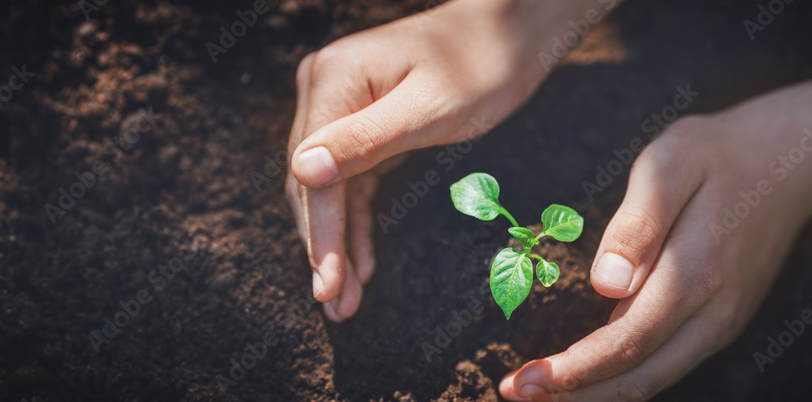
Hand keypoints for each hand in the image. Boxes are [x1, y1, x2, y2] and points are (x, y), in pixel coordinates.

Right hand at [285, 0, 607, 320]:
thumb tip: (300, 172)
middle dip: (325, 247)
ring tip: (346, 298)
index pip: (313, 174)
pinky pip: (351, 178)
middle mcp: (325, 88)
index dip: (321, 235)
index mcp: (333, 81)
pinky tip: (362, 260)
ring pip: (330, 187)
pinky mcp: (360, 118)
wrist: (512, 31)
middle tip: (336, 306)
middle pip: (312, 184)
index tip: (329, 287)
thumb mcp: (430, 110)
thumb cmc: (482, 66)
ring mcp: (340, 103)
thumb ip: (365, 141)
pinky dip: (357, 219)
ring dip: (339, 241)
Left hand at [499, 65, 811, 399]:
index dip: (573, 371)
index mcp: (695, 274)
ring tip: (541, 391)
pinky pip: (666, 362)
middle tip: (515, 393)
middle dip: (574, 395)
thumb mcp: (669, 164)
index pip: (626, 343)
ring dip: (596, 393)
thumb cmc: (717, 153)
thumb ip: (637, 225)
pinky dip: (622, 377)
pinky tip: (585, 373)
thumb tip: (605, 284)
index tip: (524, 381)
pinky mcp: (719, 319)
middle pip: (639, 377)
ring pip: (655, 378)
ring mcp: (721, 321)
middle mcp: (714, 312)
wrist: (788, 159)